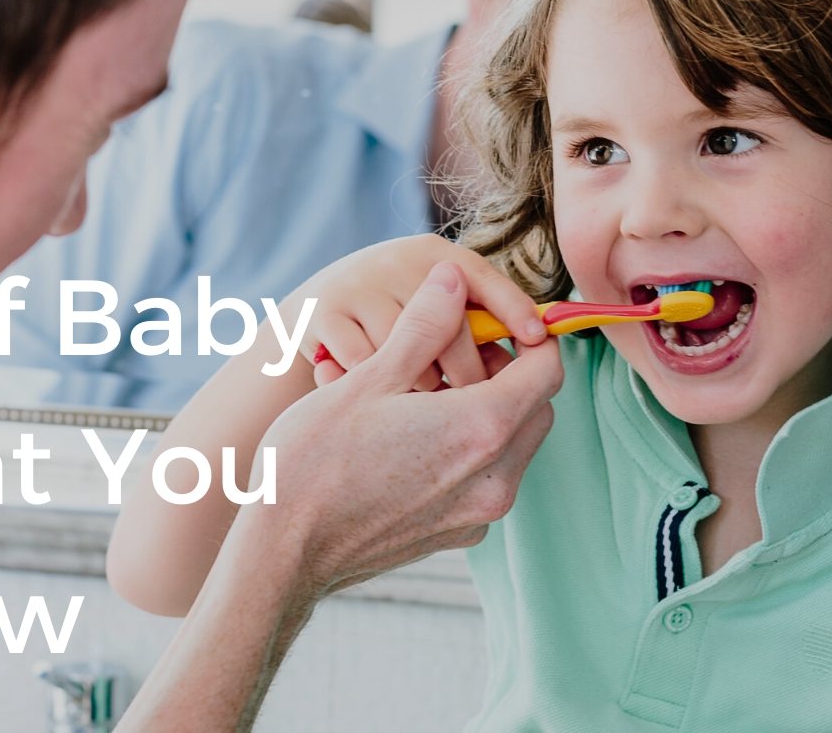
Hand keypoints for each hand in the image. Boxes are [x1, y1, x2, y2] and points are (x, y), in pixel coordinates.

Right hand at [245, 261, 562, 596]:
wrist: (283, 552)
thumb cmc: (315, 461)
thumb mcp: (368, 379)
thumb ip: (422, 326)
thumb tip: (454, 279)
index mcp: (481, 429)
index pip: (547, 371)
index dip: (531, 338)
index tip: (497, 323)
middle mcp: (495, 478)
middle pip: (537, 409)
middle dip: (510, 375)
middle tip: (454, 355)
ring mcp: (478, 514)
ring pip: (514, 446)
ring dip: (489, 413)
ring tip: (425, 396)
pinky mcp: (457, 535)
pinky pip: (486, 480)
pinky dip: (468, 452)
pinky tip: (412, 439)